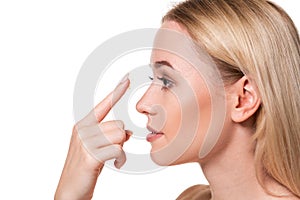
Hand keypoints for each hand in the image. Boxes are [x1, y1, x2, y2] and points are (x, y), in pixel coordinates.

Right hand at [55, 77, 130, 199]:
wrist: (71, 190)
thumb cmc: (86, 167)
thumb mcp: (97, 147)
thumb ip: (109, 135)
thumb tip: (126, 131)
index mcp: (83, 125)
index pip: (103, 104)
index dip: (117, 92)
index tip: (127, 78)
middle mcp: (83, 130)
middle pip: (118, 125)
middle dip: (120, 139)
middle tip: (111, 151)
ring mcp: (85, 142)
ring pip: (119, 136)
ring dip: (120, 150)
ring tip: (111, 158)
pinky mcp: (89, 156)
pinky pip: (117, 150)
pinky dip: (120, 158)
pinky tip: (114, 164)